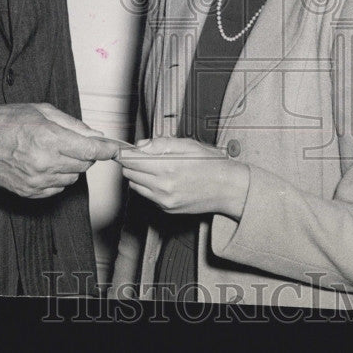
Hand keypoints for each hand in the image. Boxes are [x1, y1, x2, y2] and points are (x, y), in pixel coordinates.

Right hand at [0, 103, 122, 198]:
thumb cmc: (7, 122)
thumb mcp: (43, 112)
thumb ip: (73, 124)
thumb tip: (96, 135)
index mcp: (50, 139)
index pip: (91, 149)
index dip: (107, 149)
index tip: (115, 149)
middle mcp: (45, 163)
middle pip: (85, 164)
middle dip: (86, 153)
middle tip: (75, 142)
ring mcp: (37, 181)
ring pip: (73, 178)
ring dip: (72, 166)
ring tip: (55, 152)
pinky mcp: (29, 192)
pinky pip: (58, 189)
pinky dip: (59, 178)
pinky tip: (47, 164)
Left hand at [116, 136, 249, 219]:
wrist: (227, 188)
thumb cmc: (211, 164)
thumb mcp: (188, 145)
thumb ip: (161, 144)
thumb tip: (139, 145)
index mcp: (167, 167)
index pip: (131, 160)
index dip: (126, 152)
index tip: (126, 149)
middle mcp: (163, 186)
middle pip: (129, 173)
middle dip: (132, 163)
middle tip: (144, 155)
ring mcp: (163, 200)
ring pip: (134, 185)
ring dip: (138, 175)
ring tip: (154, 167)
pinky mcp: (166, 209)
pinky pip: (146, 196)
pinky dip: (148, 186)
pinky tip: (162, 179)